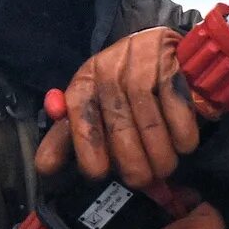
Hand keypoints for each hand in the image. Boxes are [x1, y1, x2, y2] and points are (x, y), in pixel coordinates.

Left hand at [35, 28, 201, 185]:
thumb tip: (45, 166)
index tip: (100, 172)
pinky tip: (183, 146)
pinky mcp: (171, 66)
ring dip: (161, 156)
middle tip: (142, 179)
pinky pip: (178, 113)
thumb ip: (67, 136)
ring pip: (150, 125)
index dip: (89, 152)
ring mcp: (141, 66)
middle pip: (119, 129)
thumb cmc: (121, 87)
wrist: (159, 49)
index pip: (80, 121)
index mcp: (84, 82)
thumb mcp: (90, 106)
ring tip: (164, 166)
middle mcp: (109, 71)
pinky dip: (183, 136)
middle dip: (133, 164)